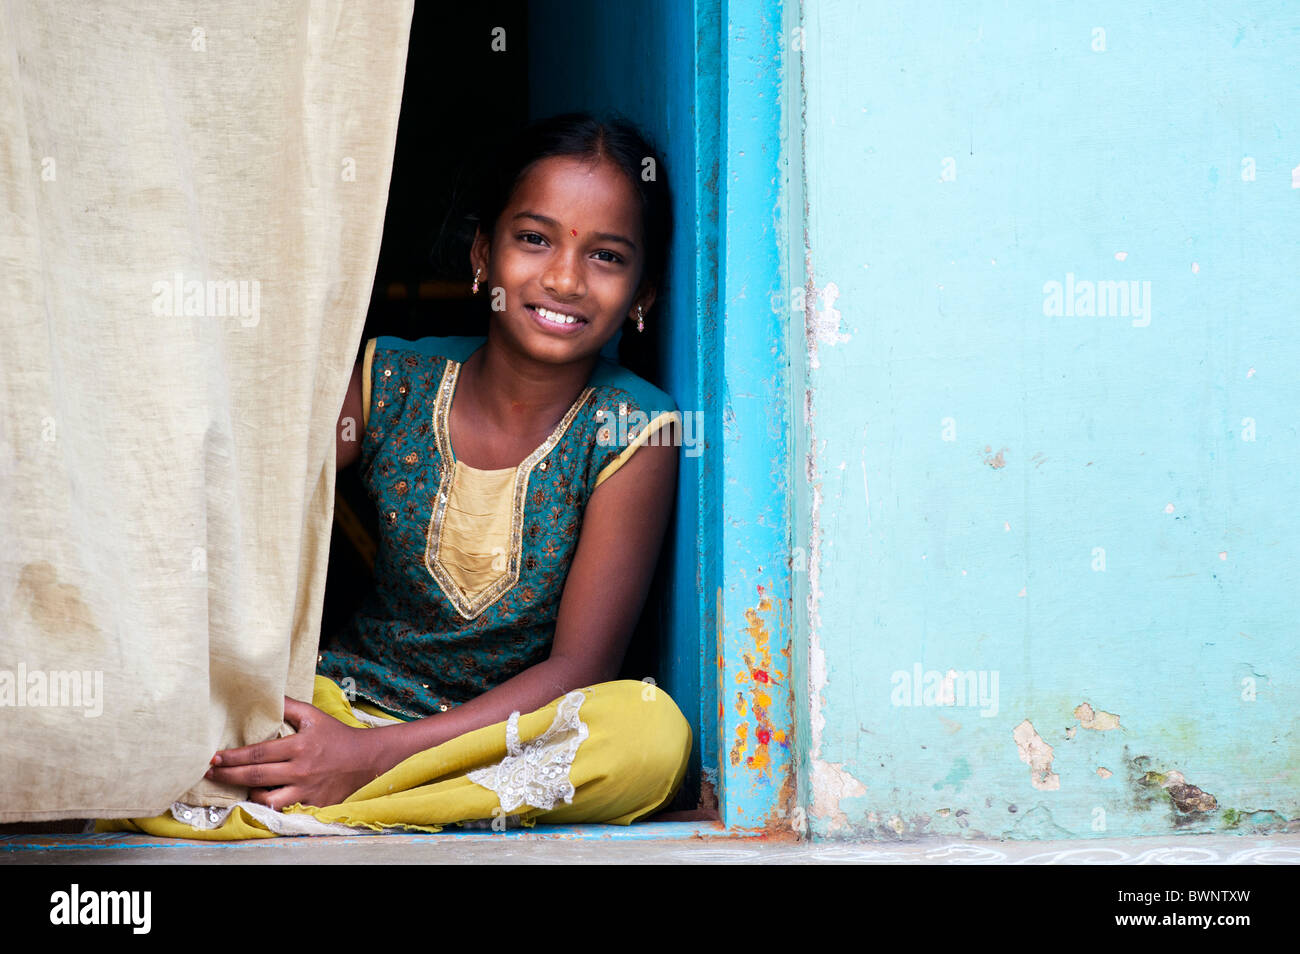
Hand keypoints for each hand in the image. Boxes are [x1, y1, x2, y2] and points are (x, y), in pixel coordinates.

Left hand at [205, 697, 386, 810]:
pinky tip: (261, 798)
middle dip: (227, 775)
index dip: (232, 757)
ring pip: (266, 799)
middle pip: (255, 777)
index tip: (214, 758)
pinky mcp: (312, 804)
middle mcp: (300, 770)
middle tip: (209, 773)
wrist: (366, 759)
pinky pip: (284, 809)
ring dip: (248, 794)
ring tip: (239, 787)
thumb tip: (265, 695)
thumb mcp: (314, 716)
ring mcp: (306, 790)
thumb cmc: (337, 736)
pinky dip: (270, 805)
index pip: (258, 754)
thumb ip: (289, 707)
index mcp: (299, 746)